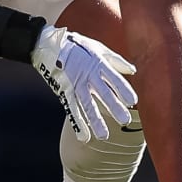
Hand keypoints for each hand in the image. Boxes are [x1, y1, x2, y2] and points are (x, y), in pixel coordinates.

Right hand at [28, 27, 137, 142]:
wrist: (48, 44)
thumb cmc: (77, 46)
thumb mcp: (98, 48)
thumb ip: (116, 61)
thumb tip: (132, 71)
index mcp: (99, 64)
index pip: (114, 78)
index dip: (122, 89)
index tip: (132, 101)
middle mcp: (88, 76)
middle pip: (102, 93)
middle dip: (113, 107)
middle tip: (125, 120)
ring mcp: (75, 85)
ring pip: (86, 105)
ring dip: (95, 120)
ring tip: (104, 136)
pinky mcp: (64, 91)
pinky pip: (72, 109)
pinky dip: (77, 123)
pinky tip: (84, 137)